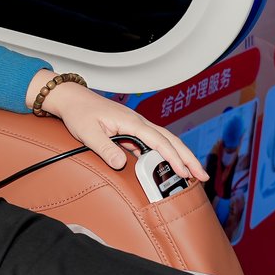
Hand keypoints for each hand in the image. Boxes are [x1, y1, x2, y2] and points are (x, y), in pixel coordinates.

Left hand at [27, 70, 209, 183]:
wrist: (72, 99)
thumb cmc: (79, 113)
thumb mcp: (88, 133)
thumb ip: (105, 149)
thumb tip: (122, 164)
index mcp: (131, 122)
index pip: (159, 142)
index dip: (173, 158)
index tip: (183, 172)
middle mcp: (139, 122)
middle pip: (171, 140)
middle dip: (188, 158)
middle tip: (202, 175)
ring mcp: (137, 125)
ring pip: (166, 141)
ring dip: (181, 156)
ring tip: (193, 173)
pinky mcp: (132, 130)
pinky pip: (154, 143)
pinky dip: (166, 154)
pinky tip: (170, 166)